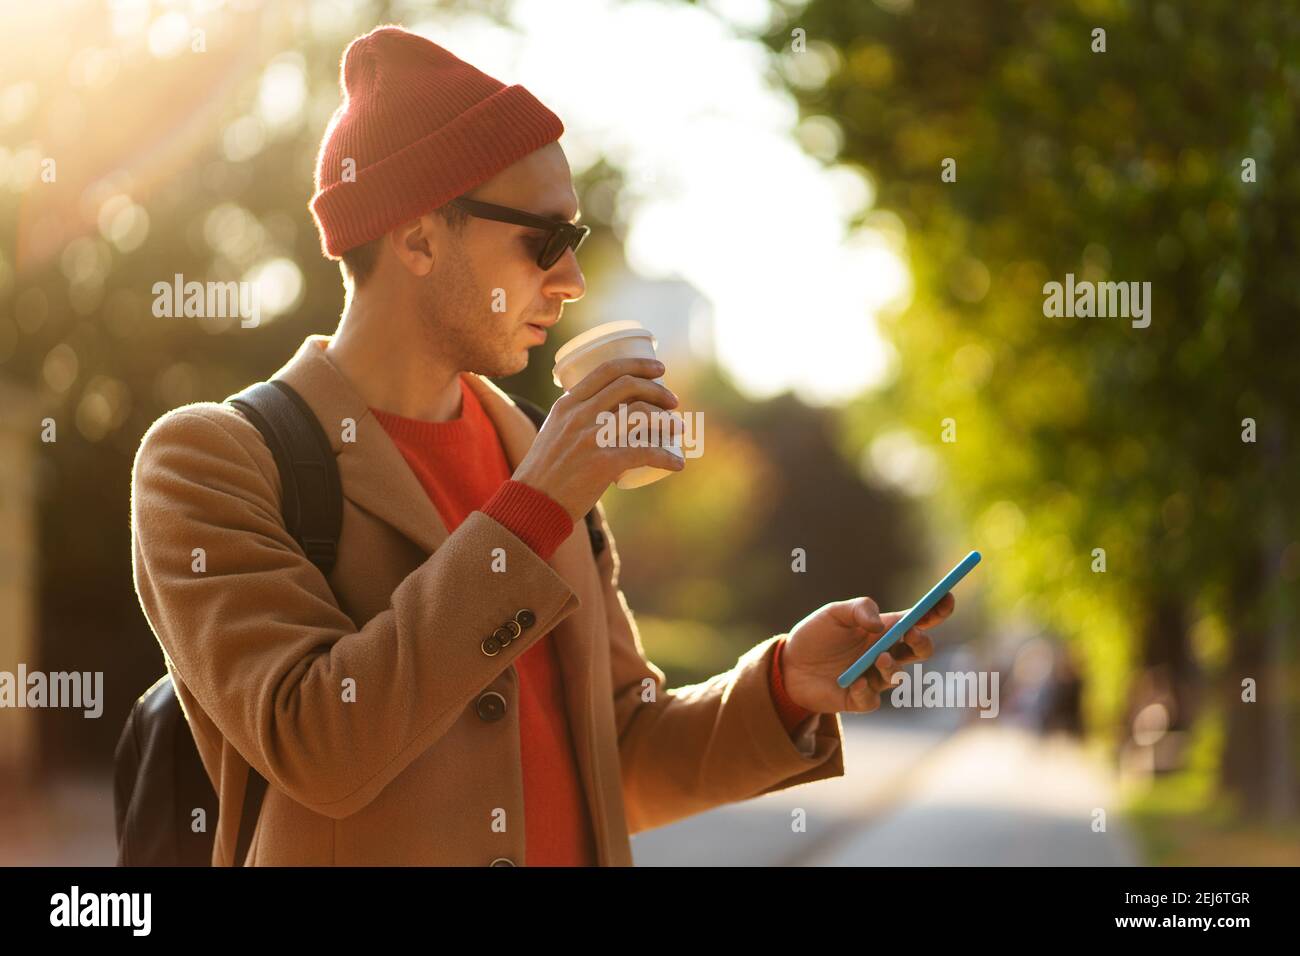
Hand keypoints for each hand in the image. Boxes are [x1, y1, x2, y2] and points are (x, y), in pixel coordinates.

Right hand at [512, 356, 684, 521]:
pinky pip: (646, 453)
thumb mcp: (554, 432)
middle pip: (629, 386)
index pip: (607, 370)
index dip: (638, 365)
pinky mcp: (603, 463)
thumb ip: (575, 420)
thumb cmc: (545, 472)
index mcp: (568, 403)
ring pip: (641, 415)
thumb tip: (607, 416)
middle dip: (658, 390)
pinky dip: (667, 458)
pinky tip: (677, 463)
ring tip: (679, 429)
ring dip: (668, 420)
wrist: (533, 503)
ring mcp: (591, 437)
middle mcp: (580, 414)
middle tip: (673, 401)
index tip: (658, 370)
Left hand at [780, 593, 955, 713]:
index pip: (919, 620)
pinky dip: (867, 690)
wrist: (788, 665)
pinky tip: (856, 682)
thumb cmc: (815, 635)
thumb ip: (859, 610)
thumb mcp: (833, 613)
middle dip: (922, 642)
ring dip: (892, 666)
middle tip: (912, 633)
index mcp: (884, 629)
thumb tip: (881, 623)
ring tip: (878, 657)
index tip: (947, 597)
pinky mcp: (859, 699)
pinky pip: (872, 699)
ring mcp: (874, 677)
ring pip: (898, 676)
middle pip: (919, 650)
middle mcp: (885, 653)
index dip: (937, 610)